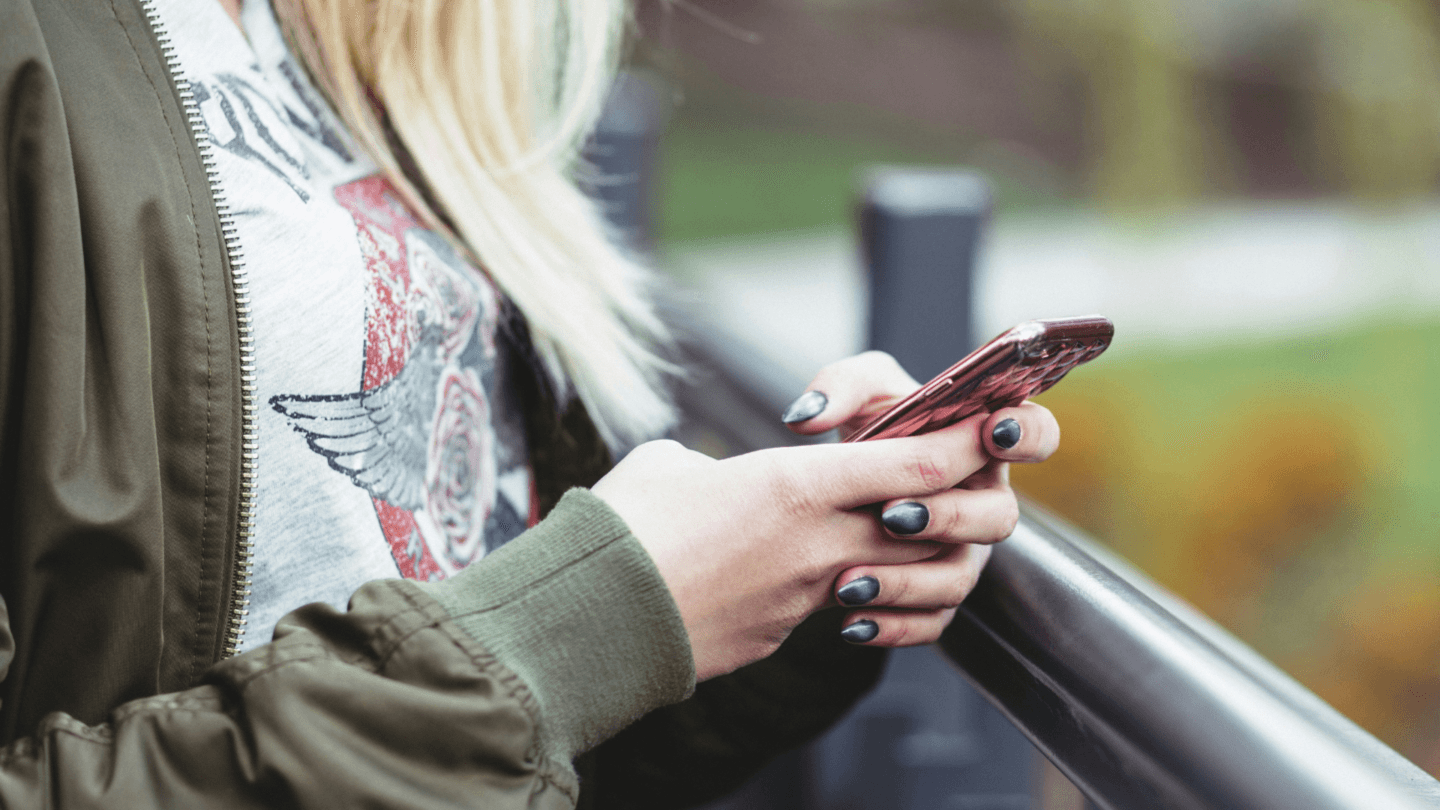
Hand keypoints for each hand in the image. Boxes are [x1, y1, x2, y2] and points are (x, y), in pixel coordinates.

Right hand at [592, 413, 1003, 680]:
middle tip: (948, 483)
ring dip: (907, 556)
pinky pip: (842, 611)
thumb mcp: (671, 466)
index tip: (987, 427)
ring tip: (885, 537)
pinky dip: (852, 595)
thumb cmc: (622, 527)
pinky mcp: (782, 635)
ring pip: (894, 574)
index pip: (915, 464)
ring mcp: (805, 597)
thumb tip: (714, 480)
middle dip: (953, 504)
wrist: (591, 619)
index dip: (962, 444)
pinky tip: (825, 582)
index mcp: (795, 485)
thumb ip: (717, 465)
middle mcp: (816, 544)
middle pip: (927, 525)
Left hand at [781, 351, 1059, 646]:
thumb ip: (840, 386)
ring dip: (907, 581)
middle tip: (892, 514)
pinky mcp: (937, 597)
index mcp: (983, 442)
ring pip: (958, 578)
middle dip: (948, 516)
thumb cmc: (869, 428)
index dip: (1026, 434)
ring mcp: (964, 554)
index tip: (992, 431)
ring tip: (850, 580)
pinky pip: (930, 623)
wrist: (838, 490)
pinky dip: (891, 626)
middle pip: (999, 517)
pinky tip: (851, 622)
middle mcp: (983, 501)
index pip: (1036, 434)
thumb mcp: (858, 393)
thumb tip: (808, 417)